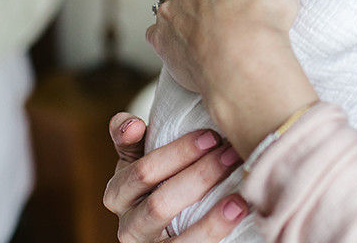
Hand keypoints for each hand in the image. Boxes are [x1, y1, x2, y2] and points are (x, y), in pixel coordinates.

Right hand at [103, 112, 247, 241]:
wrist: (170, 224)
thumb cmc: (158, 181)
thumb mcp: (140, 159)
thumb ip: (131, 139)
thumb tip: (131, 124)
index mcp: (118, 193)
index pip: (143, 172)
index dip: (178, 153)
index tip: (211, 136)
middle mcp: (128, 226)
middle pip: (160, 204)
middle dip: (200, 177)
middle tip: (231, 154)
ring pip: (177, 239)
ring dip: (212, 218)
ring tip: (239, 197)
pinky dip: (216, 232)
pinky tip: (238, 213)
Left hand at [147, 0, 318, 155]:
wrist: (245, 62)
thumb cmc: (264, 10)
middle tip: (238, 12)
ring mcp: (169, 12)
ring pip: (179, 8)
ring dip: (194, 16)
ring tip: (221, 35)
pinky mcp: (162, 42)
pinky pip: (164, 37)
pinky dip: (177, 40)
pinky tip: (197, 48)